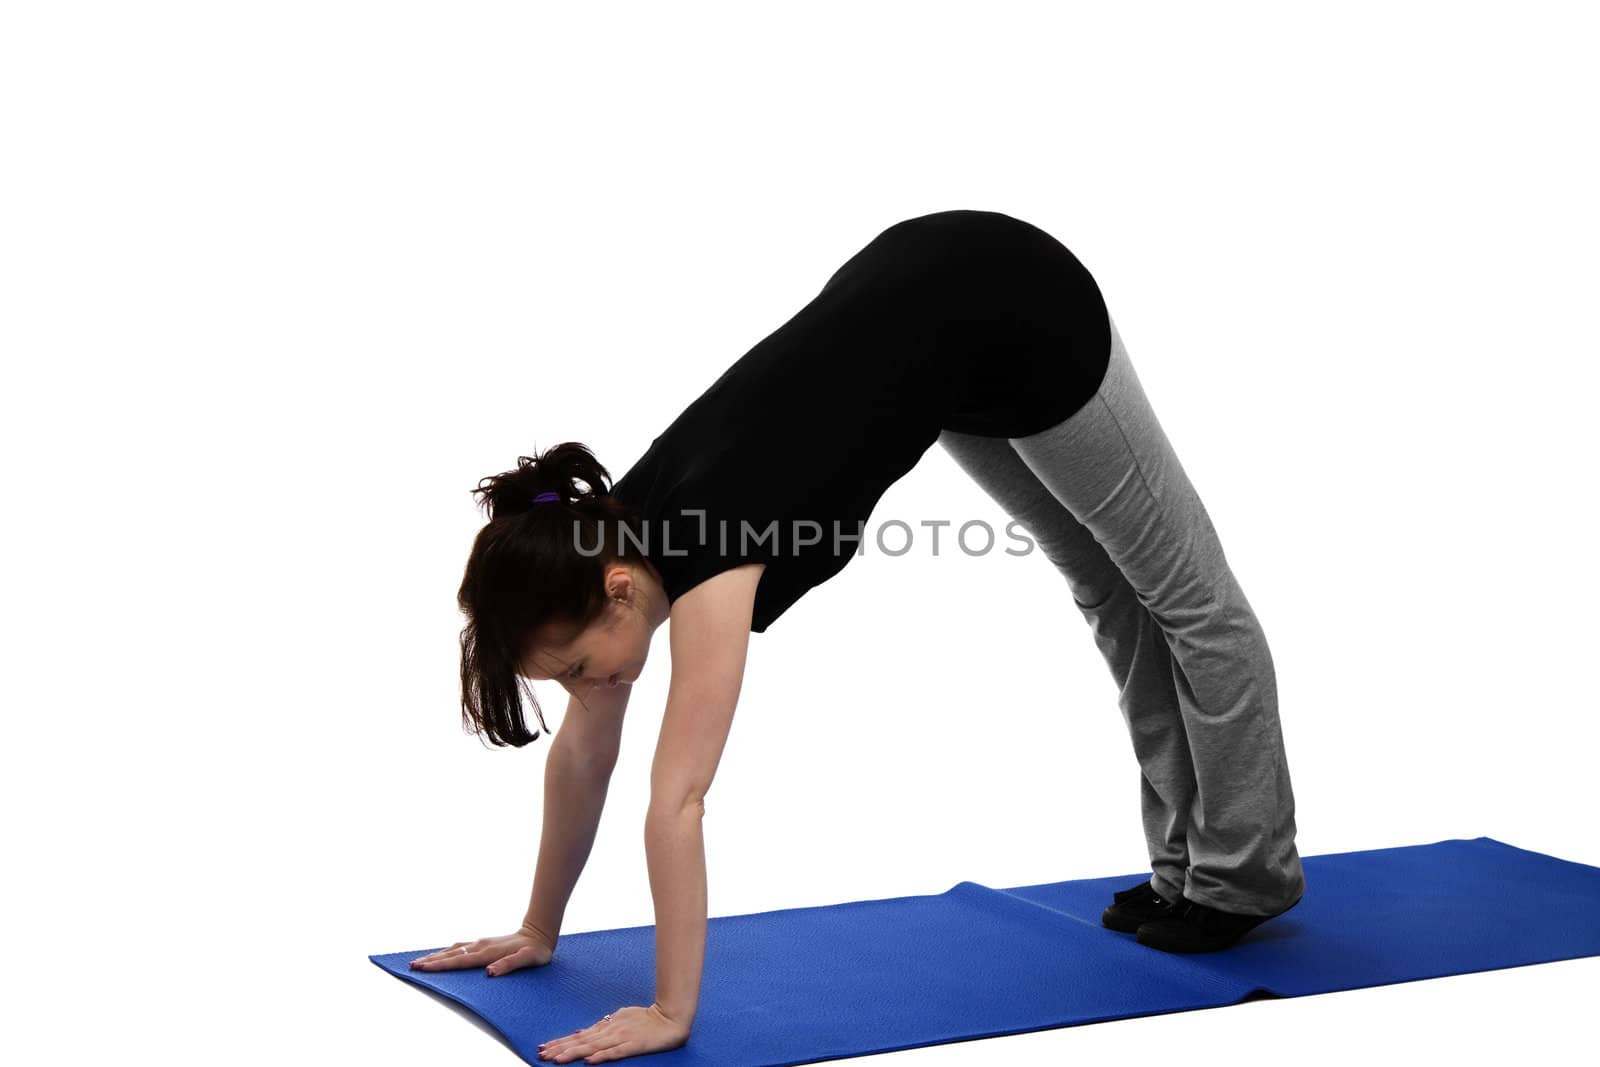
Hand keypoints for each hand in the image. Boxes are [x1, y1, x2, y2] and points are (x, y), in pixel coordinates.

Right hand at [408, 921, 555, 976]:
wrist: (539, 933)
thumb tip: (489, 972)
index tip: (423, 967)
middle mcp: (481, 946)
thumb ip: (509, 965)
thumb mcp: (528, 959)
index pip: (460, 960)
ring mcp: (481, 943)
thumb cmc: (536, 950)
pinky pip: (460, 947)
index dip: (441, 965)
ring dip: (436, 955)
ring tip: (420, 960)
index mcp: (488, 952)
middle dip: (431, 960)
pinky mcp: (483, 943)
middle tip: (412, 965)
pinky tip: (441, 954)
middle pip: (451, 954)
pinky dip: (446, 951)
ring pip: (453, 949)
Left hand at [537, 1004, 689, 1063]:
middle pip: (581, 1041)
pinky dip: (602, 1056)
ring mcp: (621, 1037)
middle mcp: (610, 1031)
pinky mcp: (634, 1045)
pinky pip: (615, 1052)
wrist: (670, 1017)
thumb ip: (601, 1026)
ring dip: (574, 1053)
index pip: (578, 1036)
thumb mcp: (620, 1018)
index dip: (560, 1042)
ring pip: (593, 1047)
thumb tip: (580, 1032)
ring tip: (557, 1059)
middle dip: (560, 1049)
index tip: (544, 1048)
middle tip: (542, 1055)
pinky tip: (589, 1061)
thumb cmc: (646, 1019)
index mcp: (607, 1026)